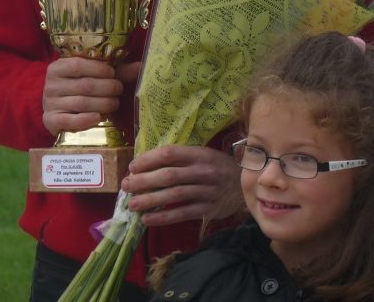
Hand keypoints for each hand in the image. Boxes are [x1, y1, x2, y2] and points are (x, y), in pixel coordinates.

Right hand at [42, 56, 122, 136]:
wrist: (56, 107)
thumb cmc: (78, 86)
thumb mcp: (92, 75)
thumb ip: (116, 70)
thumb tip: (141, 66)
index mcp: (58, 67)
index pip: (78, 64)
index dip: (98, 69)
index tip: (113, 73)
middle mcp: (51, 84)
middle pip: (84, 86)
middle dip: (106, 88)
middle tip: (119, 90)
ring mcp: (50, 103)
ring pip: (81, 103)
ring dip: (102, 104)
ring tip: (114, 104)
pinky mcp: (51, 120)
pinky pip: (69, 121)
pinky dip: (85, 120)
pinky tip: (98, 117)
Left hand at [121, 145, 243, 227]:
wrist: (247, 184)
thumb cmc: (219, 167)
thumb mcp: (204, 155)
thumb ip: (181, 158)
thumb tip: (147, 164)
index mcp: (200, 154)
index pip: (170, 154)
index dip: (149, 159)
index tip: (133, 166)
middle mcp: (203, 172)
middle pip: (169, 176)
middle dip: (144, 181)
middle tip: (126, 185)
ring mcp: (207, 192)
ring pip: (174, 196)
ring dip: (150, 200)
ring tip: (132, 204)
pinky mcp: (209, 209)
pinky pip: (182, 214)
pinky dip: (163, 217)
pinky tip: (148, 219)